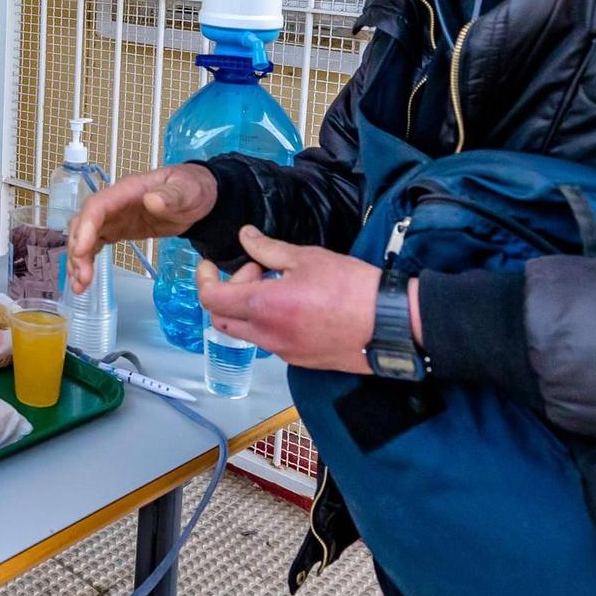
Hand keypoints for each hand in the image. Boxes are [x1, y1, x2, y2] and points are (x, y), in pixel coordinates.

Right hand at [66, 164, 216, 295]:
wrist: (196, 197)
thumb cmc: (190, 189)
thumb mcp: (187, 190)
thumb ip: (171, 196)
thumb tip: (152, 201)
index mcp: (127, 190)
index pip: (98, 207)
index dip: (85, 228)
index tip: (81, 251)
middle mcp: (114, 203)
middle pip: (84, 223)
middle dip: (78, 250)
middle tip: (83, 278)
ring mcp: (113, 217)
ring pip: (84, 236)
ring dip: (78, 261)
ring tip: (79, 286)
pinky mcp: (116, 230)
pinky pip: (94, 245)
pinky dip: (86, 262)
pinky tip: (83, 280)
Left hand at [196, 225, 397, 374]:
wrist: (391, 325)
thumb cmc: (351, 287)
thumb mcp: (307, 257)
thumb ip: (268, 248)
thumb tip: (245, 236)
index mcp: (264, 307)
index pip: (212, 299)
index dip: (204, 279)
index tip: (210, 264)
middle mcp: (267, 336)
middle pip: (222, 318)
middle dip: (228, 292)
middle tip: (256, 270)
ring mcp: (283, 352)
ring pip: (246, 331)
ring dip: (249, 307)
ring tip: (280, 283)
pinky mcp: (299, 360)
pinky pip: (269, 341)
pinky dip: (268, 321)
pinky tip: (296, 303)